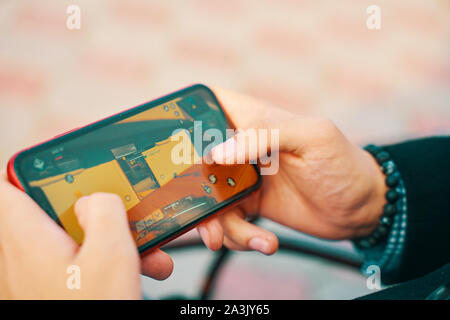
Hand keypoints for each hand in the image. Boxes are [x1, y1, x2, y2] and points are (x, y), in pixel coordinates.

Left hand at [0, 170, 172, 298]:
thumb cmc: (92, 313)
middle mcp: (22, 254)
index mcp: (26, 237)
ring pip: (70, 236)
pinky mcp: (51, 289)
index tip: (64, 159)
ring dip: (108, 236)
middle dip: (94, 206)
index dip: (32, 167)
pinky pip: (76, 261)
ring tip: (142, 247)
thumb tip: (97, 197)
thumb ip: (104, 209)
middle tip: (117, 205)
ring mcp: (35, 274)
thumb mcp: (111, 254)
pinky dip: (104, 259)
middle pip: (50, 207)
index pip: (7, 184)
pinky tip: (137, 269)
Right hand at [196, 87, 387, 254]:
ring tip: (248, 238)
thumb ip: (265, 135)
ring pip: (207, 198)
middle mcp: (240, 147)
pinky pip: (228, 223)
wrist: (361, 209)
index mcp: (250, 119)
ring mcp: (241, 178)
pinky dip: (240, 237)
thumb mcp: (312, 137)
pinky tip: (265, 241)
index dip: (182, 120)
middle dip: (192, 190)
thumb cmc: (342, 163)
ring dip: (217, 225)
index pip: (205, 106)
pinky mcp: (248, 205)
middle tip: (205, 214)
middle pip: (194, 161)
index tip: (170, 145)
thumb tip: (217, 153)